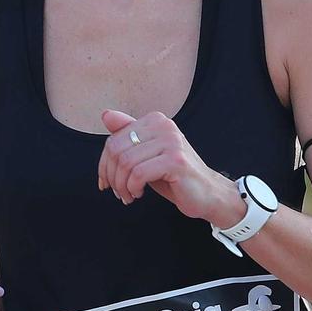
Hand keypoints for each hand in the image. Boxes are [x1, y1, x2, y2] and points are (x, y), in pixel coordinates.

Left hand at [98, 110, 238, 224]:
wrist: (207, 193)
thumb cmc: (174, 176)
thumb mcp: (146, 155)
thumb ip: (128, 134)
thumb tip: (106, 115)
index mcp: (156, 121)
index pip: (114, 139)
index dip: (104, 164)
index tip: (106, 182)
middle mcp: (164, 126)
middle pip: (117, 150)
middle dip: (111, 176)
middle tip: (118, 192)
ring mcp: (172, 142)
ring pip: (126, 163)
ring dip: (122, 185)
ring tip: (128, 195)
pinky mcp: (176, 161)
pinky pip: (139, 174)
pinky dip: (133, 188)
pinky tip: (139, 194)